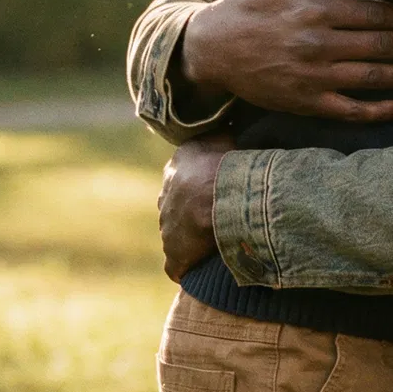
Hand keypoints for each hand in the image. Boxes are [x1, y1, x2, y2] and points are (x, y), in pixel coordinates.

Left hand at [159, 135, 230, 279]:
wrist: (217, 200)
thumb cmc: (226, 166)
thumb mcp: (225, 138)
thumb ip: (222, 134)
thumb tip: (227, 123)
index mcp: (176, 168)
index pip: (186, 177)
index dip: (204, 184)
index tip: (219, 190)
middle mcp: (165, 197)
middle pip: (179, 206)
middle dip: (195, 212)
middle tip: (220, 216)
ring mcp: (167, 227)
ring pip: (179, 233)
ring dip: (194, 239)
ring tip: (218, 243)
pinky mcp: (173, 255)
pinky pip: (178, 263)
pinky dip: (188, 265)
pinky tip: (203, 267)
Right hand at [176, 0, 392, 122]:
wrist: (212, 49)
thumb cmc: (248, 3)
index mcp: (315, 10)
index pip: (372, 14)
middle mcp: (318, 45)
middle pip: (379, 46)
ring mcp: (313, 77)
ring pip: (371, 77)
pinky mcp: (306, 102)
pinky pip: (349, 110)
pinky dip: (377, 111)